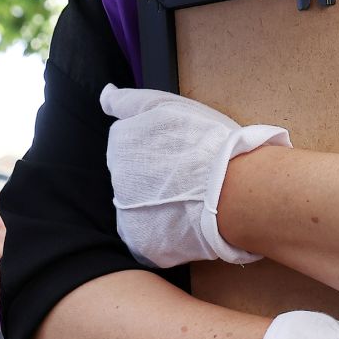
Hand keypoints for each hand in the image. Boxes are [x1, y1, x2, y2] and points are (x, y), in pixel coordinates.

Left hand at [102, 85, 291, 267]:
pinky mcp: (142, 242)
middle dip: (154, 173)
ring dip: (158, 202)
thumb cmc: (206, 141)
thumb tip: (105, 95)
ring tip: (191, 196)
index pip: (128, 142)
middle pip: (132, 174)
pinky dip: (163, 230)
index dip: (157, 144)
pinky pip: (147, 236)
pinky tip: (186, 219)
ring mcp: (128, 214)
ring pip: (139, 205)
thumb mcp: (165, 105)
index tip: (179, 148)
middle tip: (187, 172)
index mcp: (121, 144)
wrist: (233, 188)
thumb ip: (127, 101)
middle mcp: (117, 179)